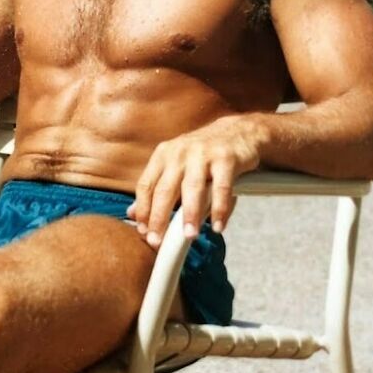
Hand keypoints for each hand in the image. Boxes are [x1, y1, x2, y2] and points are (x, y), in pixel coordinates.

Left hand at [127, 115, 266, 247]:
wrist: (239, 131)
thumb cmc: (203, 155)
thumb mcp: (176, 166)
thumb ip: (157, 190)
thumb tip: (133, 214)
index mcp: (163, 155)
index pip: (146, 185)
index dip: (143, 210)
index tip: (143, 232)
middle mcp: (179, 152)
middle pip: (164, 190)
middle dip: (159, 218)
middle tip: (157, 242)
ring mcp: (202, 154)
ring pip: (192, 188)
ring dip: (190, 214)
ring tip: (189, 235)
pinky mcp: (226, 158)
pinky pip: (221, 188)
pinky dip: (220, 209)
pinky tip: (218, 226)